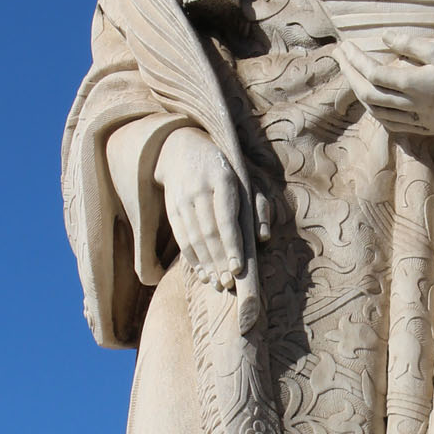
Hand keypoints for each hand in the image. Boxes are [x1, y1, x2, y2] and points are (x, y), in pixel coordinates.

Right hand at [153, 127, 247, 289]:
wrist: (181, 149)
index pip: (225, 218)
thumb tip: (262, 237)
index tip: (238, 268)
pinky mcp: (171, 209)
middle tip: (229, 284)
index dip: (231, 245)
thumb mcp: (245, 179)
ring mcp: (182, 200)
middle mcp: (199, 189)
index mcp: (222, 179)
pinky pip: (181, 238)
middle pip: (209, 232)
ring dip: (206, 264)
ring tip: (217, 284)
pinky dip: (193, 259)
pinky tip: (203, 273)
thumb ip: (259, 207)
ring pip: (193, 238)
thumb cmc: (224, 170)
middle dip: (219, 261)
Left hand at [339, 35, 433, 136]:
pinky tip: (371, 99)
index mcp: (413, 84)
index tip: (345, 46)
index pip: (373, 72)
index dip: (355, 59)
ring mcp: (413, 119)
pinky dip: (374, 109)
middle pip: (367, 92)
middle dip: (348, 74)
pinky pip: (387, 122)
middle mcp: (409, 104)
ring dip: (358, 91)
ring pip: (374, 110)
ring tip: (350, 74)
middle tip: (339, 57)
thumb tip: (385, 36)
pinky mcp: (420, 128)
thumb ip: (411, 44)